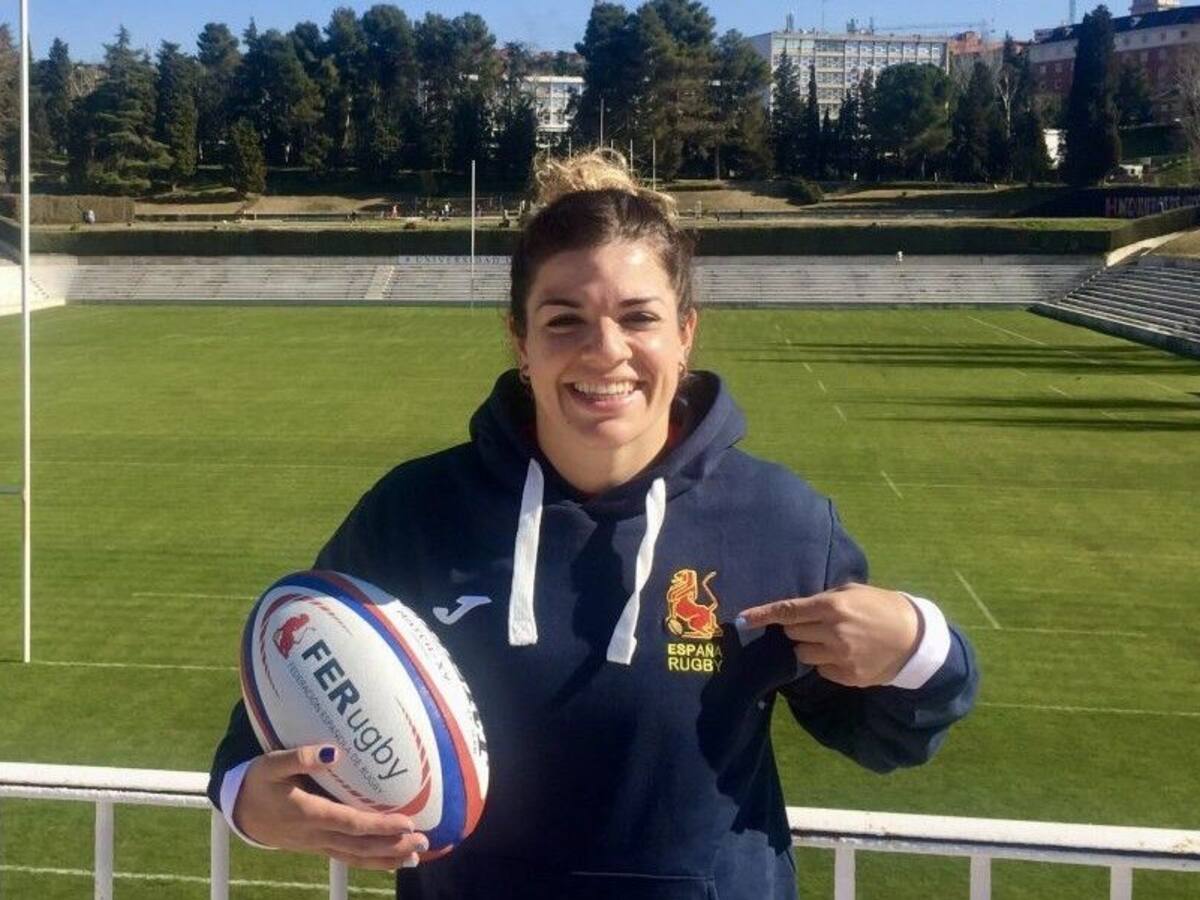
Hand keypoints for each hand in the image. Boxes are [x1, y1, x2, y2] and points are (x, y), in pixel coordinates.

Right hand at [234, 744, 427, 869]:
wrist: (238, 810)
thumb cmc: (258, 781)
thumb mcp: (272, 764)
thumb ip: (300, 757)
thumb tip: (332, 750)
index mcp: (309, 813)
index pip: (352, 823)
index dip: (380, 825)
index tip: (408, 821)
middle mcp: (315, 834)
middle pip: (359, 846)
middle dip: (392, 846)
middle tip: (423, 842)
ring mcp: (316, 844)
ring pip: (354, 857)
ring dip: (385, 858)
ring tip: (414, 858)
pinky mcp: (316, 846)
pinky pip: (347, 857)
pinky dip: (370, 861)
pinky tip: (388, 861)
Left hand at [739, 583, 920, 687]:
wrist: (915, 638)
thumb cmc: (881, 607)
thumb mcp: (853, 592)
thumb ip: (823, 599)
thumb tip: (796, 610)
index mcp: (833, 607)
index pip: (788, 611)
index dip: (762, 615)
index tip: (742, 619)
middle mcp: (833, 632)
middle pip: (792, 632)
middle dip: (798, 627)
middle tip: (817, 622)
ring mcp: (840, 657)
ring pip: (802, 653)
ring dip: (810, 645)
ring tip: (832, 639)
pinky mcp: (847, 676)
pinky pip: (821, 669)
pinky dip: (826, 661)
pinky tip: (846, 653)